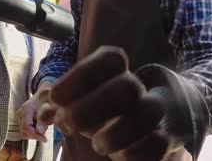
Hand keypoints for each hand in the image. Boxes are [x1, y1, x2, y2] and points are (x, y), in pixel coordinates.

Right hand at [17, 82, 54, 142]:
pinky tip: (39, 127)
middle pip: (24, 131)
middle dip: (34, 135)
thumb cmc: (48, 101)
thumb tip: (39, 131)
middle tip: (45, 136)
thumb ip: (44, 120)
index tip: (44, 139)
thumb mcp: (48, 109)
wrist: (44, 94)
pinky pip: (25, 130)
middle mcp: (21, 113)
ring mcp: (20, 116)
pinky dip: (32, 132)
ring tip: (43, 129)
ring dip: (33, 134)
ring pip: (24, 132)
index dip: (35, 135)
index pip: (26, 126)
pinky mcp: (22, 119)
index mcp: (26, 109)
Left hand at [50, 46, 177, 160]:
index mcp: (119, 69)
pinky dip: (136, 153)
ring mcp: (156, 111)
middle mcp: (140, 86)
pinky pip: (159, 144)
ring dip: (117, 133)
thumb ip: (65, 103)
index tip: (55, 97)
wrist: (167, 111)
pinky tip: (119, 156)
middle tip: (67, 123)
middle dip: (92, 107)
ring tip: (97, 144)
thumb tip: (44, 112)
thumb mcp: (88, 96)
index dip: (80, 75)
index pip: (109, 59)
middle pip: (126, 86)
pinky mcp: (167, 137)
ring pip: (148, 112)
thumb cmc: (111, 104)